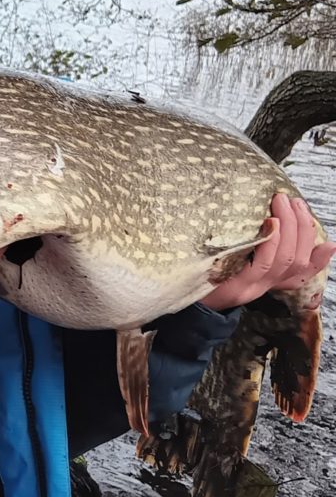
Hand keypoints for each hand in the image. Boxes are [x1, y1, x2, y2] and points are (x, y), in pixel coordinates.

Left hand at [199, 193, 335, 310]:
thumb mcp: (229, 255)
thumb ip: (250, 243)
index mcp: (266, 281)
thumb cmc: (202, 267)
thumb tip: (267, 217)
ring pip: (286, 259)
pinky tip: (272, 223)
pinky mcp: (237, 285)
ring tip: (284, 202)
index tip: (330, 243)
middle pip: (298, 260)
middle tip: (294, 201)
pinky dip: (272, 241)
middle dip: (302, 227)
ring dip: (290, 227)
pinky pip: (263, 264)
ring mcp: (252, 287)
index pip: (301, 273)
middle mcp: (263, 286)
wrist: (177, 295)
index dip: (320, 260)